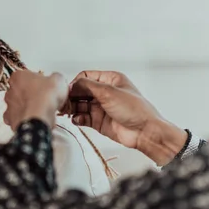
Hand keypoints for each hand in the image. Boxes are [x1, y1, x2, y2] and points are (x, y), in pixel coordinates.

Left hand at [3, 70, 67, 130]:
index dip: (38, 80)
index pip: (27, 74)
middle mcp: (10, 90)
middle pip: (21, 89)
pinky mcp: (11, 119)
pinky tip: (36, 118)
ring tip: (42, 109)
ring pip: (18, 104)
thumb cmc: (44, 97)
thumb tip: (56, 79)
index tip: (46, 84)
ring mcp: (9, 106)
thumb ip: (55, 77)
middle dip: (31, 93)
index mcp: (18, 76)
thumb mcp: (57, 80)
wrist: (39, 118)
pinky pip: (19, 117)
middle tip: (44, 96)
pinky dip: (26, 118)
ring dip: (28, 106)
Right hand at [66, 71, 186, 165]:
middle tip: (63, 103)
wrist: (144, 132)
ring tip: (67, 112)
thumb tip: (72, 84)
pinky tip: (77, 119)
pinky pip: (83, 117)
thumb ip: (88, 86)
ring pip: (80, 105)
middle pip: (80, 91)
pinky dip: (77, 118)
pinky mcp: (98, 121)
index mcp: (110, 80)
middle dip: (71, 96)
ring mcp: (101, 107)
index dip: (76, 83)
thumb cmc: (135, 109)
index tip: (68, 91)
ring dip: (72, 108)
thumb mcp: (109, 92)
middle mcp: (105, 92)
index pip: (86, 76)